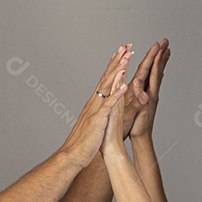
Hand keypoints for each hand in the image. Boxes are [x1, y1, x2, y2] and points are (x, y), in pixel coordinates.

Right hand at [59, 46, 129, 168]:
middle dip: (117, 61)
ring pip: (108, 86)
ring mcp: (96, 109)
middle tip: (126, 46)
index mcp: (95, 102)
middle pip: (107, 77)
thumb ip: (100, 110)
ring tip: (127, 58)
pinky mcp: (99, 119)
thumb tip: (104, 102)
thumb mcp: (96, 121)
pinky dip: (117, 94)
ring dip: (118, 71)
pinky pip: (109, 104)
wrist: (74, 155)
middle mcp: (95, 102)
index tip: (121, 52)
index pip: (105, 79)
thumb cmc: (86, 141)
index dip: (113, 65)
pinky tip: (125, 84)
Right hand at [126, 38, 168, 140]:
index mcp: (148, 95)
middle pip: (158, 70)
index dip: (154, 59)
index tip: (158, 46)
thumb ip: (136, 99)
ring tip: (165, 50)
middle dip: (161, 55)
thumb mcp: (134, 114)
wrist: (141, 139)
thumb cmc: (136, 128)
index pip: (152, 73)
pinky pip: (153, 81)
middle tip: (166, 41)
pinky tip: (158, 70)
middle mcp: (152, 93)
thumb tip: (137, 85)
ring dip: (161, 62)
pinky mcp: (149, 99)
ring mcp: (151, 96)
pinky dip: (156, 72)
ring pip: (157, 75)